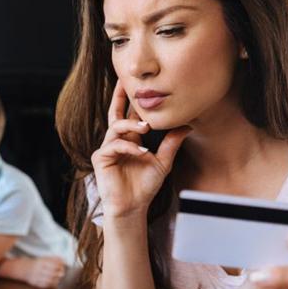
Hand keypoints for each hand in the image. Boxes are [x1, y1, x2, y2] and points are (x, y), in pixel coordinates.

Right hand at [23, 256, 66, 288]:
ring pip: (49, 280)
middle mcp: (38, 270)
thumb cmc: (37, 264)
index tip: (63, 267)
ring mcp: (36, 277)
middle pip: (51, 273)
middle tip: (62, 273)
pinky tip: (55, 282)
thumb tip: (64, 260)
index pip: (52, 265)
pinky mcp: (35, 283)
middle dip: (59, 273)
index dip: (59, 266)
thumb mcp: (44, 259)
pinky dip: (52, 284)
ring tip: (59, 278)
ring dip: (56, 279)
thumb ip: (54, 259)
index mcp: (40, 262)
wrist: (24, 269)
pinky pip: (45, 285)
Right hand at [90, 80, 191, 218]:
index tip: (141, 85)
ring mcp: (107, 148)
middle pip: (115, 113)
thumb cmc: (145, 186)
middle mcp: (117, 141)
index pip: (131, 115)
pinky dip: (129, 147)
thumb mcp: (162, 162)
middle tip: (124, 81)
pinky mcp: (101, 158)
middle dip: (119, 96)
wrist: (133, 207)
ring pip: (116, 127)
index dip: (134, 100)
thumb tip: (186, 125)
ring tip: (146, 128)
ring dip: (131, 126)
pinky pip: (114, 146)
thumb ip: (171, 144)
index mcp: (130, 139)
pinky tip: (141, 152)